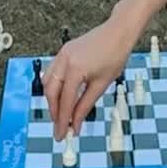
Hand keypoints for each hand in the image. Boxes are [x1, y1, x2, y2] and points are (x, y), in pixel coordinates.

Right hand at [44, 19, 135, 138]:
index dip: (62, 121)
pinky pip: (52, 71)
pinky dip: (54, 86)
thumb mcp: (101, 85)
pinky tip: (62, 95)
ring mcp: (62, 54)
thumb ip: (85, 106)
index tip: (62, 135)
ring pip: (48, 81)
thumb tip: (75, 124)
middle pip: (51, 92)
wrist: (119, 31)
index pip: (65, 102)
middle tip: (60, 127)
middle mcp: (64, 60)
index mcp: (75, 69)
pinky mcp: (64, 51)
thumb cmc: (115, 55)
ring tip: (62, 113)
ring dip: (52, 99)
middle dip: (54, 111)